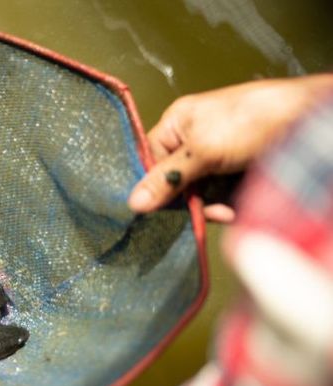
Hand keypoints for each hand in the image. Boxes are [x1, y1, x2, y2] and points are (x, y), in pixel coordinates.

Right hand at [128, 74, 332, 221]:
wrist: (307, 121)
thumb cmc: (253, 120)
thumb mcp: (202, 150)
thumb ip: (166, 178)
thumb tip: (133, 203)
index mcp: (177, 124)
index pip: (149, 161)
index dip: (153, 186)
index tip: (159, 208)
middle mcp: (193, 141)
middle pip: (174, 183)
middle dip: (189, 200)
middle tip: (202, 210)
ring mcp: (216, 159)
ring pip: (198, 195)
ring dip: (211, 207)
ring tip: (227, 210)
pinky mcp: (236, 174)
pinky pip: (220, 198)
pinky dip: (228, 207)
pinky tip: (238, 209)